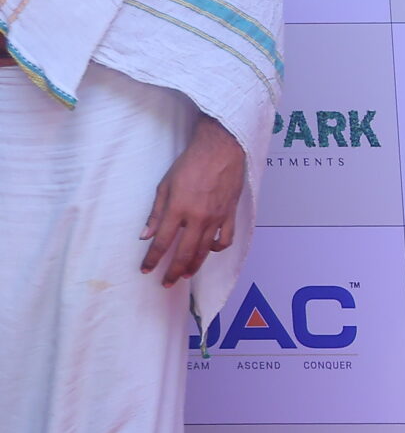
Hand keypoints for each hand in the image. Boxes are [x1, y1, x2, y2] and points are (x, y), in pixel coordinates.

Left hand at [142, 115, 244, 284]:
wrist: (220, 150)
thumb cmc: (190, 164)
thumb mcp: (165, 185)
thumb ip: (156, 213)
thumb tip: (146, 235)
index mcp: (178, 209)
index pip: (162, 242)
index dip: (152, 259)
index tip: (146, 269)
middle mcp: (198, 218)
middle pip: (183, 253)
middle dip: (173, 271)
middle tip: (166, 282)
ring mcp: (216, 218)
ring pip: (204, 251)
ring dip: (193, 265)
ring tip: (186, 275)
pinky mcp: (230, 215)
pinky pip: (225, 239)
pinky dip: (217, 249)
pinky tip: (209, 251)